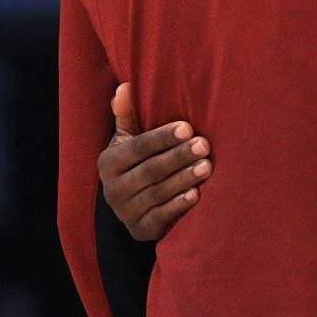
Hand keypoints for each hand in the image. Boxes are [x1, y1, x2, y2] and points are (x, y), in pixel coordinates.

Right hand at [98, 83, 210, 241]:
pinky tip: (196, 194)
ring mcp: (126, 211)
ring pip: (157, 193)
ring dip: (183, 179)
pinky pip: (160, 217)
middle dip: (178, 157)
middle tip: (204, 145)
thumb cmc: (136, 164)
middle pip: (150, 170)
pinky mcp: (141, 230)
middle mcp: (113, 188)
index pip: (138, 147)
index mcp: (109, 162)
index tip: (187, 127)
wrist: (131, 208)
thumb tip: (125, 86)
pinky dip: (178, 206)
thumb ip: (127, 116)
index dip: (162, 138)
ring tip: (207, 166)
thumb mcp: (127, 141)